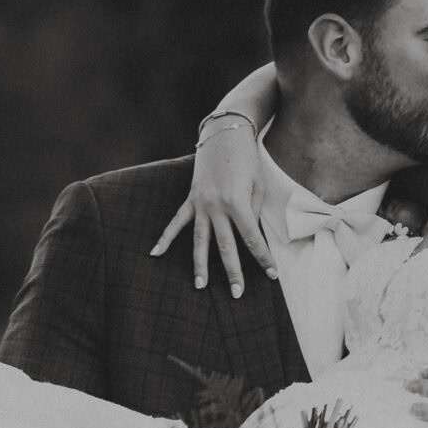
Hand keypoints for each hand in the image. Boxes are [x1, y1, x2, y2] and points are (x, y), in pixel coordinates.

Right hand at [150, 118, 273, 297]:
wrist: (225, 133)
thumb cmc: (247, 158)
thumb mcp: (257, 185)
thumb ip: (252, 212)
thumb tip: (248, 235)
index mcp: (237, 203)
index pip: (251, 238)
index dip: (263, 258)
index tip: (272, 275)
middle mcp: (216, 207)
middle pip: (225, 247)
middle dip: (232, 272)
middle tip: (237, 294)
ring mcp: (200, 204)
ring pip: (199, 240)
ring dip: (200, 265)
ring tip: (200, 286)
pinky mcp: (191, 198)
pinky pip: (177, 222)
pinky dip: (165, 238)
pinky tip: (155, 254)